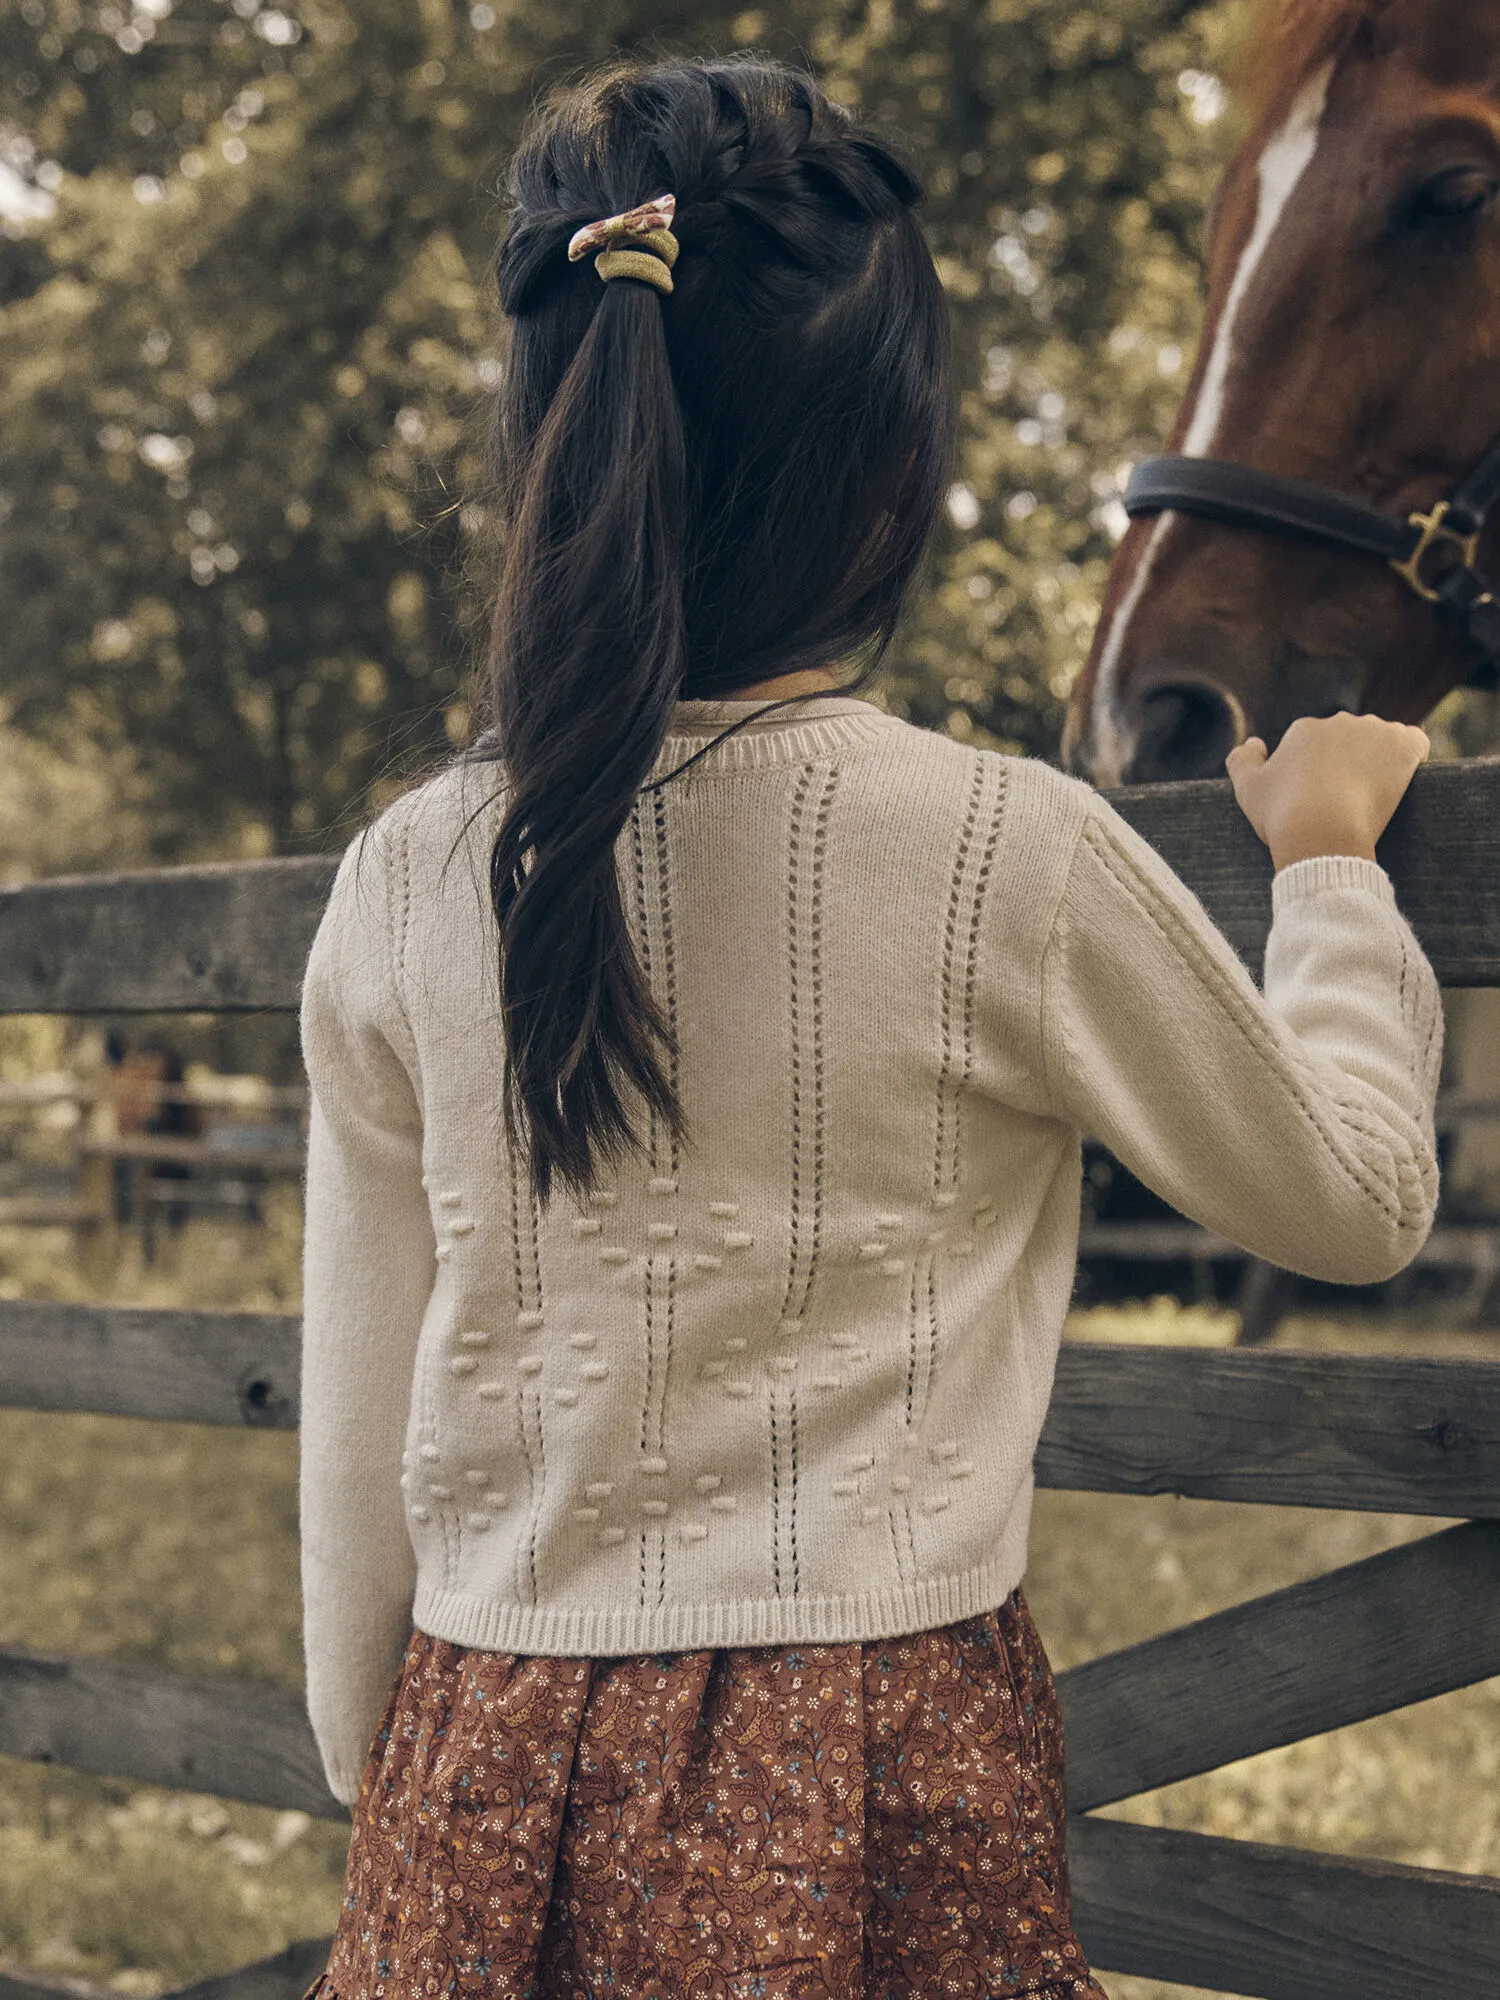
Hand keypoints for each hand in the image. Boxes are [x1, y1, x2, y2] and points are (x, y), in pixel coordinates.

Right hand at [1225, 712, 1429, 871]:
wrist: (1320, 833)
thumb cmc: (1281, 816)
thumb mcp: (1247, 790)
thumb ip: (1241, 761)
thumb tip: (1253, 743)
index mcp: (1303, 730)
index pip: (1318, 746)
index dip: (1321, 774)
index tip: (1323, 800)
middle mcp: (1339, 722)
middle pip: (1350, 740)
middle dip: (1351, 763)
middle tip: (1349, 801)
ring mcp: (1373, 731)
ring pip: (1382, 741)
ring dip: (1381, 761)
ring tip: (1374, 797)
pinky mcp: (1402, 745)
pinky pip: (1416, 742)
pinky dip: (1413, 758)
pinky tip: (1404, 780)